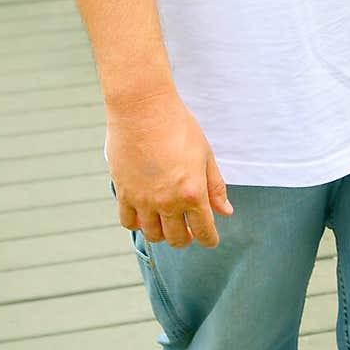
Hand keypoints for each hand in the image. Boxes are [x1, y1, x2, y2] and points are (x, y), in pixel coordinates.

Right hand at [106, 91, 232, 247]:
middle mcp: (167, 202)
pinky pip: (129, 222)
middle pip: (177, 239)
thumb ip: (215, 186)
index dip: (210, 239)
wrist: (143, 109)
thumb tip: (226, 211)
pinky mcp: (124, 193)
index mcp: (193, 192)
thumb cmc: (179, 126)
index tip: (211, 240)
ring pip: (153, 235)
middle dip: (187, 238)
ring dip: (163, 233)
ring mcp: (143, 199)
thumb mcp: (205, 154)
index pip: (204, 231)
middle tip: (189, 229)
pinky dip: (138, 223)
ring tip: (167, 221)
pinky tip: (145, 214)